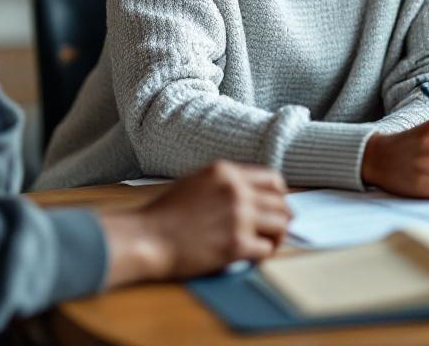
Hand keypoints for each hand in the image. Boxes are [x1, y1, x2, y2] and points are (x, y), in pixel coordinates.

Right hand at [97, 162, 289, 287]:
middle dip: (281, 218)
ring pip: (280, 224)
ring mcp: (238, 217)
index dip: (279, 195)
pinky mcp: (237, 244)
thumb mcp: (196, 182)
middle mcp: (236, 190)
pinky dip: (263, 254)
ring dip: (276, 236)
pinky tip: (251, 256)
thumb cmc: (165, 214)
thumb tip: (253, 195)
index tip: (275, 207)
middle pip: (281, 203)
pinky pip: (267, 249)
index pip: (273, 179)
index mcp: (226, 172)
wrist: (147, 239)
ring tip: (264, 244)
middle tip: (273, 231)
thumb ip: (225, 184)